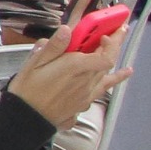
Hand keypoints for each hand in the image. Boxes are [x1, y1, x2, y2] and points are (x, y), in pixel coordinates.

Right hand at [5, 27, 131, 129]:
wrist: (27, 119)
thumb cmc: (28, 90)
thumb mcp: (34, 64)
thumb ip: (53, 47)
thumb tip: (67, 30)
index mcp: (75, 67)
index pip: (105, 54)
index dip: (110, 42)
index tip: (105, 33)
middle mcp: (86, 80)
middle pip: (108, 61)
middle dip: (115, 44)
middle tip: (121, 30)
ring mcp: (87, 93)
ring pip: (107, 74)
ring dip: (115, 59)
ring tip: (122, 47)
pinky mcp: (83, 102)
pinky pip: (104, 88)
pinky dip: (115, 79)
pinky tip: (124, 74)